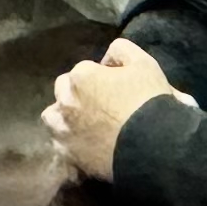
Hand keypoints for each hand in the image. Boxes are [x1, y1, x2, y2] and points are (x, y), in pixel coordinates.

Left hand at [41, 40, 179, 183]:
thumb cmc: (149, 102)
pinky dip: (69, 144)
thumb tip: (107, 60)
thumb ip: (121, 51)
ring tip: (85, 126)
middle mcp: (65, 100)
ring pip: (54, 117)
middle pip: (64, 91)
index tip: (115, 89)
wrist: (152, 146)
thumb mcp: (144, 63)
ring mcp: (63, 129)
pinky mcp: (67, 154)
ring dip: (65, 117)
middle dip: (77, 94)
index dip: (100, 78)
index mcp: (82, 76)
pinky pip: (60, 146)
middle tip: (100, 105)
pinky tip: (84, 147)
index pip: (84, 71)